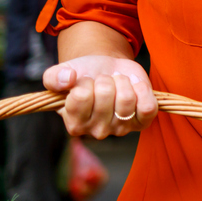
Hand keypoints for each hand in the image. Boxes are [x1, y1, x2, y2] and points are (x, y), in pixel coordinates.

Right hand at [43, 55, 157, 138]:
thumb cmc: (83, 74)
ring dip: (122, 81)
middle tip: (103, 81)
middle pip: (105, 95)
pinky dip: (143, 90)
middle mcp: (97, 131)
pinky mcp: (141, 122)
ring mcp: (121, 129)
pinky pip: (147, 108)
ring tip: (116, 82)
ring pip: (127, 99)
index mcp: (75, 124)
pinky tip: (134, 86)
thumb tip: (68, 79)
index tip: (85, 81)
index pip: (81, 96)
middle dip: (105, 79)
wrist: (106, 69)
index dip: (85, 81)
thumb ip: (54, 77)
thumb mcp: (63, 72)